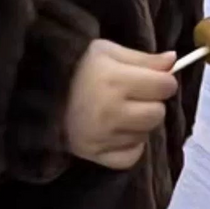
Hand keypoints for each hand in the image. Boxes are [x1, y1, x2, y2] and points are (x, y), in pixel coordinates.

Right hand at [64, 39, 178, 169]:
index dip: (162, 80)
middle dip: (151, 103)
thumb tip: (173, 60)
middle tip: (133, 96)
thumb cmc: (74, 67)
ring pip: (145, 134)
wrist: (37, 92)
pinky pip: (131, 156)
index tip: (151, 79)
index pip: (165, 86)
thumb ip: (143, 58)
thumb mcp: (106, 51)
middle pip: (158, 113)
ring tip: (119, 112)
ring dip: (138, 124)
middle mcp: (111, 111)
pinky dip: (130, 146)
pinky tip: (117, 132)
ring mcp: (103, 136)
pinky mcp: (95, 154)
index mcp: (115, 80)